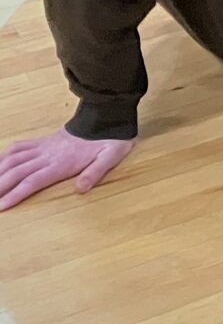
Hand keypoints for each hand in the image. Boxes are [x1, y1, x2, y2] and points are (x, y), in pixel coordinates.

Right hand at [0, 130, 133, 209]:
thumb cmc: (110, 140)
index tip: (1, 206)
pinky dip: (3, 156)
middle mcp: (48, 155)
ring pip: (12, 159)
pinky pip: (18, 147)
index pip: (33, 180)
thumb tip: (80, 189)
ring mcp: (43, 147)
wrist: (107, 117)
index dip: (16, 194)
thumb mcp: (111, 157)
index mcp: (62, 163)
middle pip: (17, 172)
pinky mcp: (42, 141)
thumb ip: (95, 173)